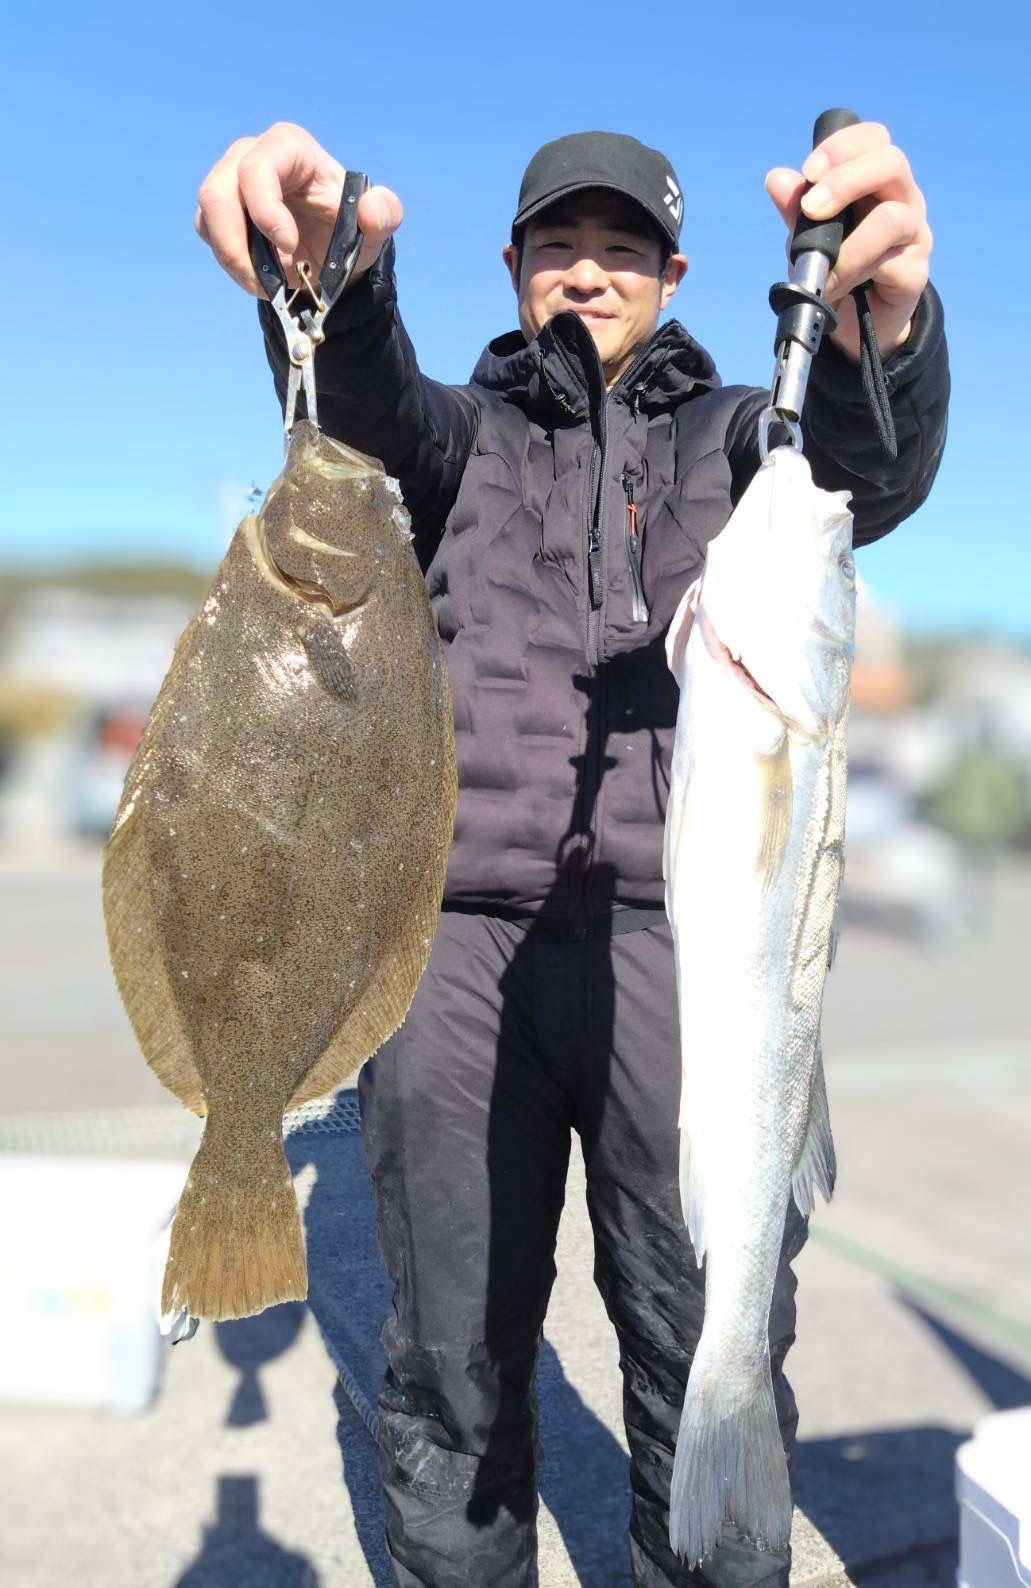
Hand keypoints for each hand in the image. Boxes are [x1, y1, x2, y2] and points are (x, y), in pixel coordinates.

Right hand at [195, 122, 402, 297]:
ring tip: (268, 287)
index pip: (258, 169)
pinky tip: (261, 278)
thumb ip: (384, 214)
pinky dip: (231, 263)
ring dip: (234, 260)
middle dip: (235, 244)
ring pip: (208, 216)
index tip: (289, 247)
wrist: (332, 248)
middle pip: (218, 192)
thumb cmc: (350, 227)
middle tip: (266, 283)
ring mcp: (230, 181)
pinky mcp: (220, 209)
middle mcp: (251, 155)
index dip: (265, 210)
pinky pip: (208, 234)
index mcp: (290, 148)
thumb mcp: (375, 226)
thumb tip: (372, 210)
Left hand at [765, 122, 931, 361]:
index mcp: (878, 180)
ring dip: (848, 244)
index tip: (809, 172)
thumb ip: (797, 211)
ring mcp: (915, 234)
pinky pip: (890, 265)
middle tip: (811, 208)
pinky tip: (835, 287)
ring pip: (892, 219)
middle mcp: (904, 198)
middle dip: (845, 181)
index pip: (873, 139)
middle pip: (891, 163)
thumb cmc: (838, 269)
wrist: (858, 325)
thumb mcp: (810, 238)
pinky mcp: (916, 272)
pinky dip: (855, 275)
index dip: (842, 146)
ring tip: (822, 269)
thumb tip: (776, 179)